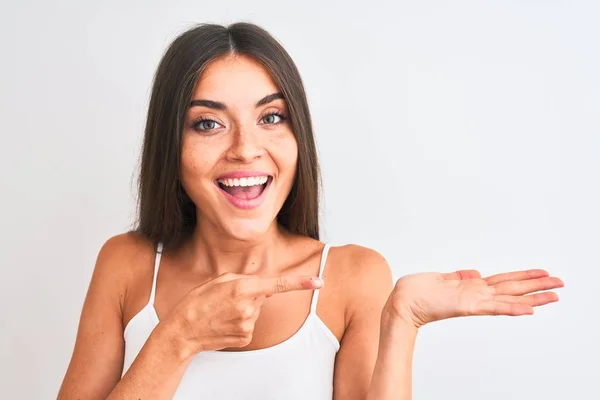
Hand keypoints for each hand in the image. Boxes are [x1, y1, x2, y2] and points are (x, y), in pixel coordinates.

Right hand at [166, 273, 322, 353]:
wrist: (183, 330)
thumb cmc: (197, 302)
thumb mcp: (219, 280)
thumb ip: (245, 279)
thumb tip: (264, 287)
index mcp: (243, 287)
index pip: (278, 284)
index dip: (301, 282)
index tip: (319, 281)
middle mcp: (249, 306)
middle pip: (263, 296)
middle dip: (251, 294)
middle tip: (227, 298)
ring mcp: (248, 324)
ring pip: (256, 311)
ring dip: (244, 309)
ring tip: (222, 311)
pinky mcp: (246, 338)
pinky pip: (250, 325)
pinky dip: (240, 323)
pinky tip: (225, 323)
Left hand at [385, 269, 563, 328]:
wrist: (401, 303)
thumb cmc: (416, 291)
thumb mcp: (440, 278)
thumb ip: (458, 276)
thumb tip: (474, 272)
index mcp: (470, 286)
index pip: (502, 281)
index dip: (522, 277)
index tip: (541, 274)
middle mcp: (475, 294)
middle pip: (512, 288)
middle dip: (536, 286)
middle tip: (560, 284)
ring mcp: (473, 300)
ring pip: (509, 298)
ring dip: (533, 297)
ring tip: (555, 295)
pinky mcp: (466, 305)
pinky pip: (493, 307)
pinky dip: (511, 308)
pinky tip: (529, 309)